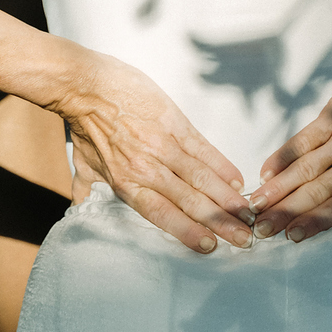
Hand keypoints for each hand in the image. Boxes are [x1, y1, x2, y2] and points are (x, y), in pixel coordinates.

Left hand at [58, 51, 255, 252]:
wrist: (85, 84)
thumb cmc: (85, 125)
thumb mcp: (85, 165)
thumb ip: (90, 191)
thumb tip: (84, 210)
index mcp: (126, 183)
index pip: (162, 214)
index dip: (188, 231)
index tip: (211, 247)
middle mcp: (147, 168)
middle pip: (190, 201)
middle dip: (220, 222)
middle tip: (244, 238)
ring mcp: (164, 144)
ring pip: (202, 178)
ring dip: (228, 198)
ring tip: (247, 214)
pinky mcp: (175, 122)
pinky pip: (204, 149)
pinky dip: (222, 166)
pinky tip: (238, 181)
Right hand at [245, 42, 331, 242]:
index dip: (315, 222)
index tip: (291, 238)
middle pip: (317, 193)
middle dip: (286, 213)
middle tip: (260, 230)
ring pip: (306, 170)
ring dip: (278, 190)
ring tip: (255, 205)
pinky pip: (304, 140)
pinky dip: (283, 156)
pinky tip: (265, 171)